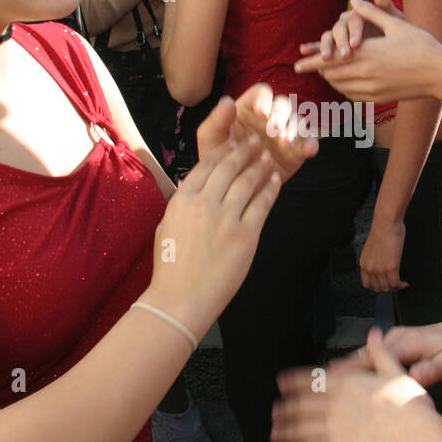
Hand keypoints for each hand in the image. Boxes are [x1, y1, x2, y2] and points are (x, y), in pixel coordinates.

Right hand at [147, 130, 280, 329]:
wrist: (181, 300)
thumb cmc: (171, 267)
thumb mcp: (166, 226)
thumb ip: (182, 203)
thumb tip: (194, 184)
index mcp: (182, 200)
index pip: (206, 164)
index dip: (223, 150)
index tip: (232, 142)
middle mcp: (204, 204)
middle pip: (229, 168)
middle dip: (244, 151)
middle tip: (256, 141)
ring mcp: (226, 219)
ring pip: (247, 182)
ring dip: (259, 165)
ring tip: (267, 156)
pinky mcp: (245, 236)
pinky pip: (261, 204)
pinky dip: (270, 189)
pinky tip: (275, 180)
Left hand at [195, 87, 319, 183]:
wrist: (228, 186)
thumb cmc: (217, 156)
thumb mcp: (210, 139)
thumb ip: (217, 120)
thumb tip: (227, 101)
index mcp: (250, 108)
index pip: (262, 93)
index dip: (264, 99)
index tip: (260, 111)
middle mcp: (271, 117)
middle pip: (284, 104)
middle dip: (281, 114)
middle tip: (274, 128)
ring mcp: (285, 133)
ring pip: (298, 122)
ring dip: (295, 130)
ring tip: (286, 143)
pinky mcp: (297, 151)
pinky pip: (309, 143)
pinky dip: (311, 144)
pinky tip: (308, 150)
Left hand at [272, 327, 437, 441]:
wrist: (416, 439)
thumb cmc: (411, 409)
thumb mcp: (396, 371)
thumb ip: (379, 353)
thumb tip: (374, 334)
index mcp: (346, 384)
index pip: (311, 379)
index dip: (293, 381)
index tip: (281, 383)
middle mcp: (334, 405)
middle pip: (300, 405)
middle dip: (284, 408)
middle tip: (275, 411)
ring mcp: (331, 429)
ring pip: (299, 430)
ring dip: (285, 432)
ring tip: (275, 434)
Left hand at [294, 0, 441, 102]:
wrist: (440, 74)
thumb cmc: (421, 45)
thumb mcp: (397, 24)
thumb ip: (373, 12)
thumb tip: (355, 0)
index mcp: (368, 52)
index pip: (331, 58)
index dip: (311, 62)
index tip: (297, 63)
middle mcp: (366, 72)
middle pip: (332, 73)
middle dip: (317, 70)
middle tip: (304, 67)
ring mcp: (373, 88)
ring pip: (341, 85)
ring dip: (330, 78)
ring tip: (324, 72)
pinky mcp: (379, 98)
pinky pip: (353, 94)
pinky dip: (343, 88)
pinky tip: (343, 82)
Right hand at [330, 313, 441, 387]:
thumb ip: (433, 370)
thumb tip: (416, 376)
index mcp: (408, 342)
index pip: (375, 357)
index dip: (354, 369)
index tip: (335, 378)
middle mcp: (397, 338)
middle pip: (363, 355)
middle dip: (341, 369)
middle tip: (318, 383)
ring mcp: (394, 339)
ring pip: (364, 356)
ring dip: (346, 368)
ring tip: (324, 383)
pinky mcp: (395, 345)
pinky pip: (372, 357)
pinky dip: (358, 367)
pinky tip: (347, 380)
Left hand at [360, 214, 407, 293]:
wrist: (386, 222)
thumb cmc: (382, 230)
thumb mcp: (373, 248)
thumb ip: (374, 259)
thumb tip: (382, 266)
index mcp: (363, 263)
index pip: (367, 284)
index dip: (377, 288)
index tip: (385, 285)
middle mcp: (369, 268)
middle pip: (377, 289)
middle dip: (387, 289)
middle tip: (395, 286)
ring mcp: (379, 269)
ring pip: (387, 288)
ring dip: (395, 289)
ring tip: (401, 284)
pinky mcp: (390, 267)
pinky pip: (395, 284)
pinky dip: (401, 286)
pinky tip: (405, 283)